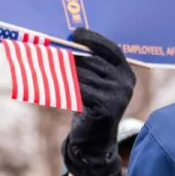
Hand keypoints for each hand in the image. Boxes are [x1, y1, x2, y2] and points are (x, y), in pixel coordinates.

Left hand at [62, 28, 136, 175]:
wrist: (93, 143)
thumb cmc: (89, 108)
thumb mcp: (93, 85)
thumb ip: (88, 67)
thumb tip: (66, 43)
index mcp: (126, 74)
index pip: (112, 50)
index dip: (93, 39)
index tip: (74, 32)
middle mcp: (125, 84)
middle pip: (95, 62)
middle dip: (72, 56)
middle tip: (52, 50)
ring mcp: (118, 97)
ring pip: (85, 76)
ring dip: (64, 70)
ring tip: (48, 65)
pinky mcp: (106, 110)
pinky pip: (81, 92)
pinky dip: (66, 87)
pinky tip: (54, 84)